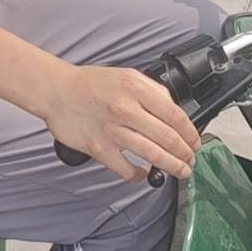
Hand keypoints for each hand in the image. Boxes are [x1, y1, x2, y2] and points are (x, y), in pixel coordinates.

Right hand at [43, 62, 199, 182]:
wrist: (56, 91)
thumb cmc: (90, 84)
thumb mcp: (126, 75)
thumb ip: (153, 90)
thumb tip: (173, 110)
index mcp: (136, 89)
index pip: (175, 116)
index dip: (191, 133)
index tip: (195, 142)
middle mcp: (126, 110)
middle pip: (168, 138)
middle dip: (185, 153)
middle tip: (190, 160)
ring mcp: (112, 131)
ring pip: (153, 156)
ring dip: (172, 166)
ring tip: (180, 170)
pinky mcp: (99, 148)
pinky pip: (125, 169)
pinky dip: (138, 175)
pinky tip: (143, 174)